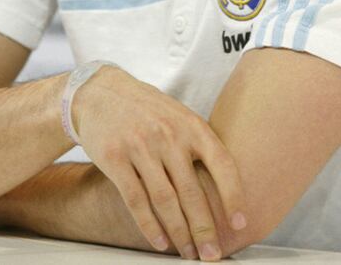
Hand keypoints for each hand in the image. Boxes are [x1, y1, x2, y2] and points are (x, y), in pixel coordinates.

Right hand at [72, 65, 247, 261]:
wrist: (101, 92)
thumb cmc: (147, 108)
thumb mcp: (179, 115)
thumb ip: (199, 143)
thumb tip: (227, 185)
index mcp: (190, 124)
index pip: (221, 163)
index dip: (233, 196)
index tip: (240, 224)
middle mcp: (168, 134)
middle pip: (192, 191)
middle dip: (205, 229)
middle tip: (213, 256)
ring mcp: (140, 146)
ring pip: (165, 200)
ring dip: (179, 233)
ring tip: (189, 254)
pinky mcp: (115, 158)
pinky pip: (136, 200)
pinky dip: (149, 226)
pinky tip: (160, 242)